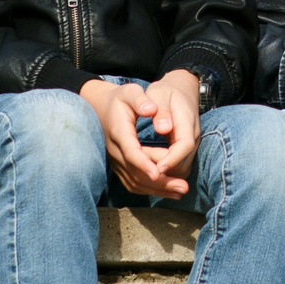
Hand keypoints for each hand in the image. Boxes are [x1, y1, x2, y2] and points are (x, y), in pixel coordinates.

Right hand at [79, 74, 197, 199]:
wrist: (101, 108)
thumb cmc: (120, 99)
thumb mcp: (130, 92)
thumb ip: (140, 100)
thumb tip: (151, 109)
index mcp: (119, 132)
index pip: (131, 152)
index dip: (144, 164)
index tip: (158, 173)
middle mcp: (115, 151)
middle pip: (136, 173)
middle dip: (159, 182)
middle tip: (183, 187)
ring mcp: (115, 161)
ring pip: (135, 182)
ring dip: (157, 189)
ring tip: (180, 191)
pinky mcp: (119, 167)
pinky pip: (133, 183)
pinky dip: (150, 189)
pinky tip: (168, 190)